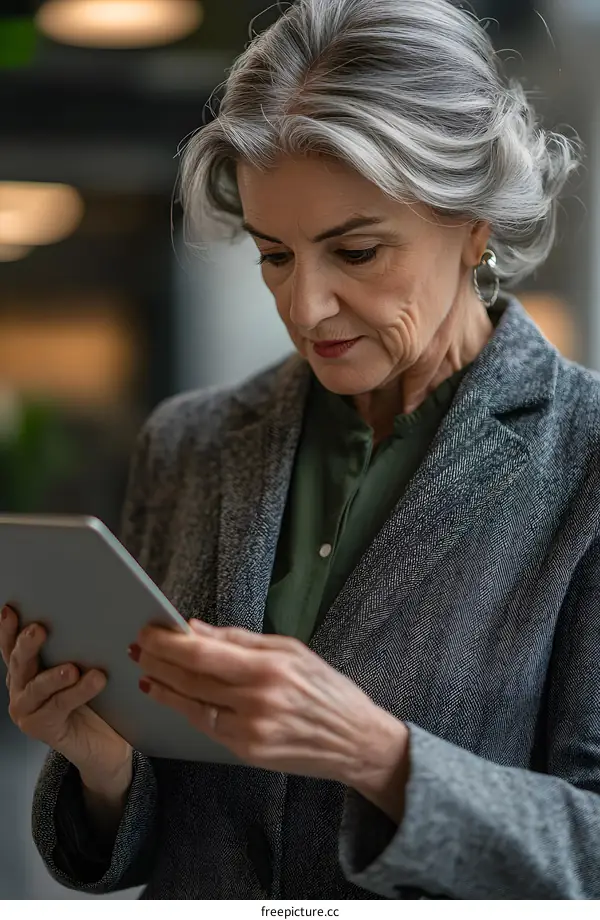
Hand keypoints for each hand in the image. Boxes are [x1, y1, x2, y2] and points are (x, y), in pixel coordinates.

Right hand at [0, 605, 131, 788]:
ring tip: (71, 669)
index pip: (12, 646)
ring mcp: (28, 711)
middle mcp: (21, 690)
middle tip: (38, 629)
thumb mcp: (82, 668)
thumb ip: (77, 647)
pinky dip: (78, 693)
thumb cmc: (94, 702)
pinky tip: (94, 682)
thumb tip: (91, 614)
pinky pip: (60, 706)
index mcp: (26, 671)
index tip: (10, 609)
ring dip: (54, 676)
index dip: (8, 629)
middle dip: (26, 645)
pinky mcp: (43, 728)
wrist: (104, 745)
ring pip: (37, 687)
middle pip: (19, 663)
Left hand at [132, 620, 408, 795]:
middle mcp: (257, 701)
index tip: (149, 631)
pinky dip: (184, 708)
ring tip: (145, 671)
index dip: (169, 643)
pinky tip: (169, 696)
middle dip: (159, 661)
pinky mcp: (247, 751)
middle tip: (139, 647)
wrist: (355, 741)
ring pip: (192, 705)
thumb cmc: (327, 689)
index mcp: (270, 668)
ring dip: (163, 686)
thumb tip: (197, 629)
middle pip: (191, 679)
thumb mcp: (291, 650)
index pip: (203, 653)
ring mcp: (250, 731)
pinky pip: (206, 726)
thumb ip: (240, 640)